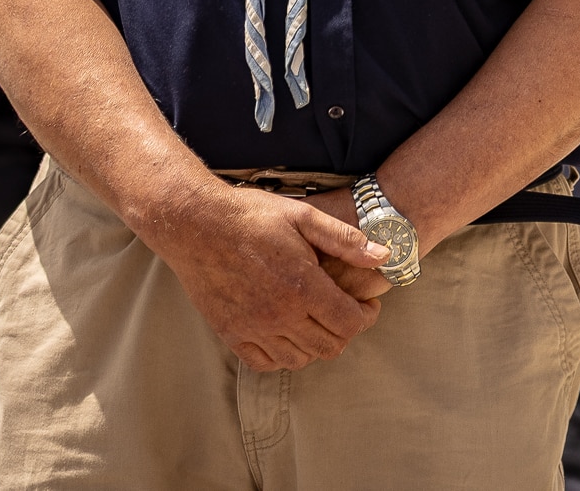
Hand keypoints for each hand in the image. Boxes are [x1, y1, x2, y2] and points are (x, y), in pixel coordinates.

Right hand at [144, 179, 390, 369]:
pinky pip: (265, 363)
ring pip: (299, 359)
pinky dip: (283, 355)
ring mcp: (252, 328)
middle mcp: (279, 315)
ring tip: (318, 320)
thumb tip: (384, 256)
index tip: (367, 303)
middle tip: (346, 311)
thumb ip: (345, 240)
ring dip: (317, 344)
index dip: (366, 316)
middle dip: (346, 331)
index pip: (349, 323)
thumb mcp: (304, 216)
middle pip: (329, 346)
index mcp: (302, 286)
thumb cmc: (252, 215)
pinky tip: (287, 333)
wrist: (196, 224)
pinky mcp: (230, 333)